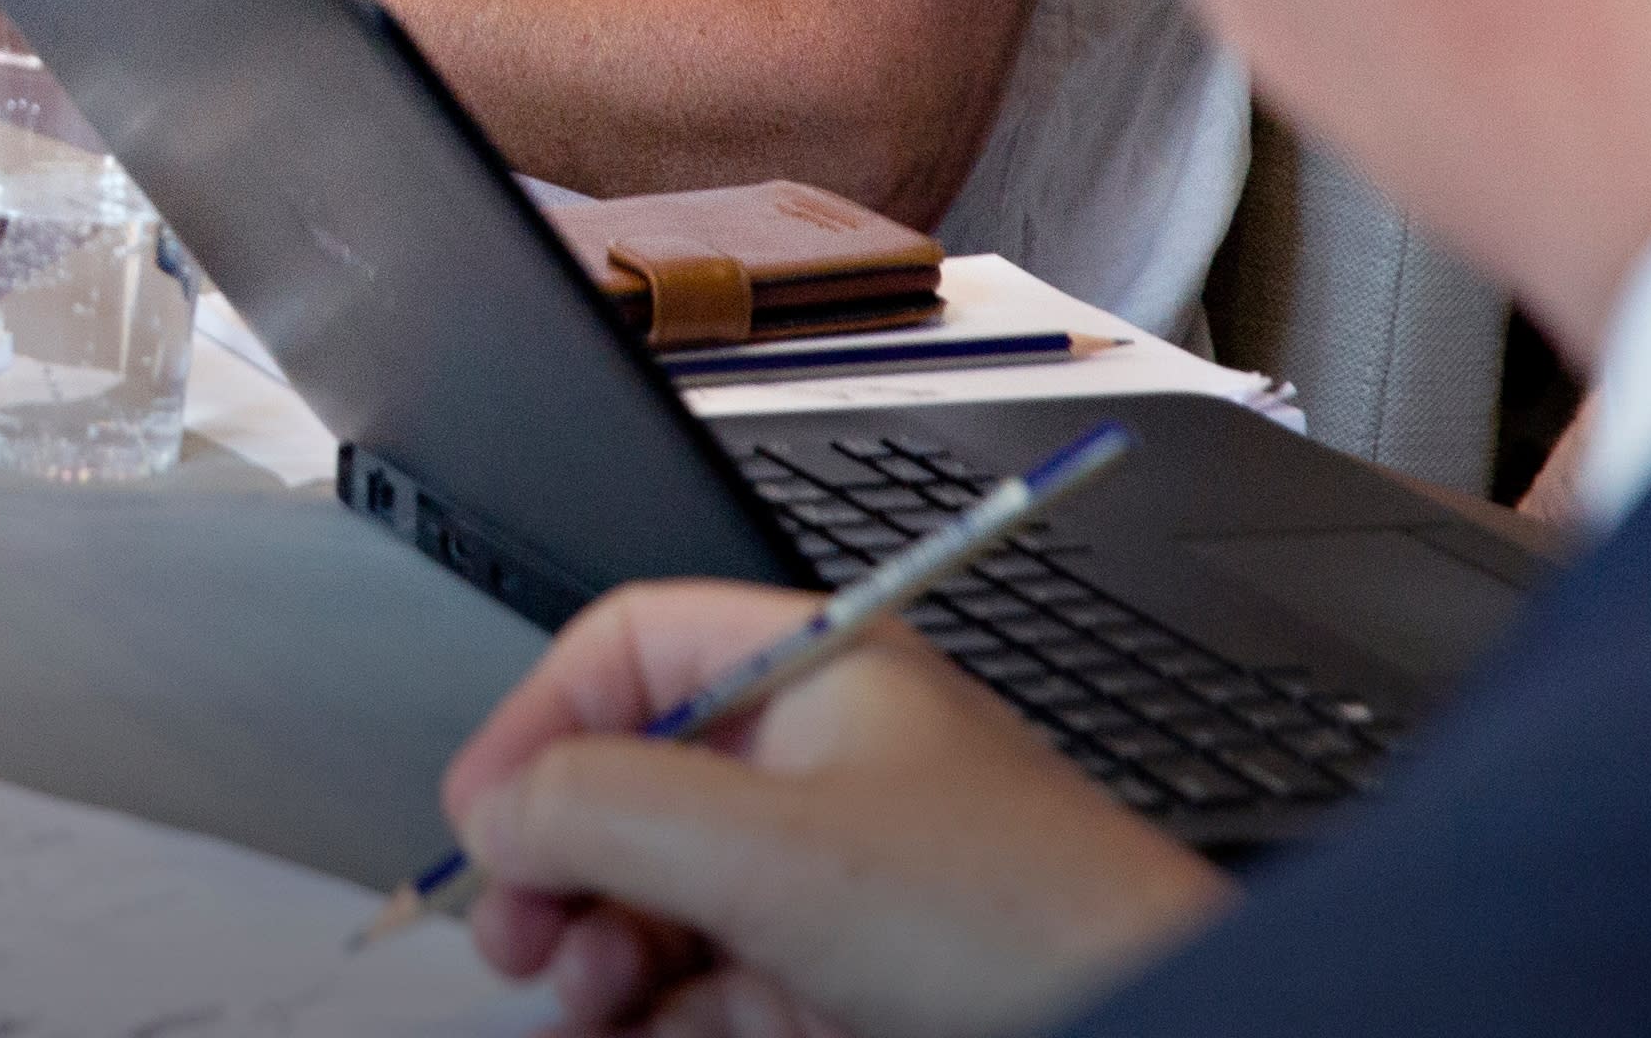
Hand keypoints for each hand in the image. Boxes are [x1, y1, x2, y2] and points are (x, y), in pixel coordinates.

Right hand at [443, 582, 1232, 1036]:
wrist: (1167, 1034)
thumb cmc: (1021, 926)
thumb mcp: (768, 850)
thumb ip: (601, 808)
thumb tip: (495, 814)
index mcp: (818, 673)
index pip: (629, 651)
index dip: (538, 723)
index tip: (483, 821)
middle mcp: (827, 761)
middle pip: (634, 783)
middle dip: (561, 861)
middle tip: (514, 937)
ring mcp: (845, 874)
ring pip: (668, 893)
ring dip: (601, 947)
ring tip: (585, 1000)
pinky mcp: (859, 978)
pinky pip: (719, 978)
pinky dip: (661, 1010)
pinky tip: (631, 1035)